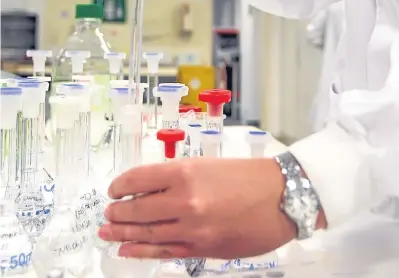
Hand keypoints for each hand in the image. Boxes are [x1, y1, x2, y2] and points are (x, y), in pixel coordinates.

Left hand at [98, 158, 296, 259]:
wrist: (281, 197)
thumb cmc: (247, 175)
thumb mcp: (208, 165)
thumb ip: (178, 177)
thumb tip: (149, 188)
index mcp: (185, 172)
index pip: (138, 179)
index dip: (120, 185)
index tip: (114, 190)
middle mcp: (184, 200)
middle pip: (137, 209)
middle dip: (118, 213)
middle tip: (108, 214)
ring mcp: (192, 227)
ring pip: (147, 233)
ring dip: (123, 233)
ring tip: (107, 233)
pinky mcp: (201, 248)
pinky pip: (164, 252)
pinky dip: (142, 252)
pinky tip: (127, 250)